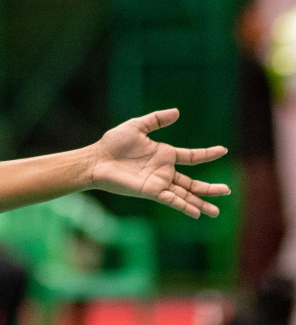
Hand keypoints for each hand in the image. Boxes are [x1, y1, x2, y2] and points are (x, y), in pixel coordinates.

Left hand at [88, 108, 229, 217]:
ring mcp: (159, 182)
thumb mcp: (136, 126)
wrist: (97, 159)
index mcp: (164, 154)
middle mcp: (164, 171)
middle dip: (209, 188)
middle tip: (227, 191)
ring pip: (185, 194)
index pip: (192, 156)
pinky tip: (197, 212)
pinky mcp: (151, 191)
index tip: (223, 150)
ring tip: (216, 211)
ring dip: (200, 201)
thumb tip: (177, 111)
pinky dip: (184, 206)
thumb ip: (156, 120)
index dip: (207, 154)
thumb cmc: (113, 143)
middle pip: (192, 182)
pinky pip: (171, 200)